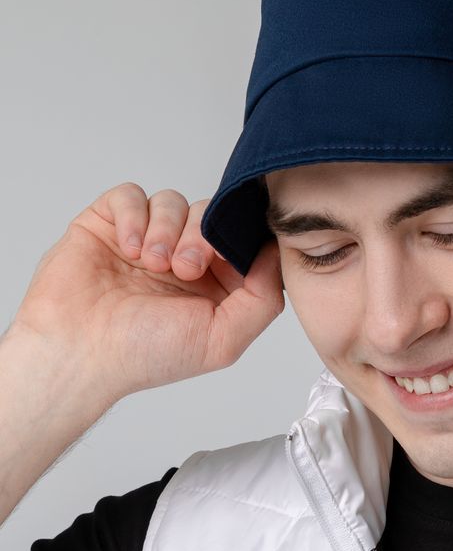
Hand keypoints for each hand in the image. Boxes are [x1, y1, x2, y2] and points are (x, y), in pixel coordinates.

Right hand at [10, 183, 283, 406]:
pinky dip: (134, 216)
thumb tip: (276, 254)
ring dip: (167, 229)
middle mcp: (178, 256)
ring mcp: (143, 238)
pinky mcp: (107, 225)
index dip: (236, 240)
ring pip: (172, 201)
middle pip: (208, 214)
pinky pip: (130, 195)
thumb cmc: (144, 355)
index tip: (224, 259)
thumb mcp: (222, 339)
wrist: (79, 353)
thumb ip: (263, 298)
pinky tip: (129, 248)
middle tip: (184, 269)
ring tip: (152, 264)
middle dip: (201, 236)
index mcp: (211, 282)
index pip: (237, 238)